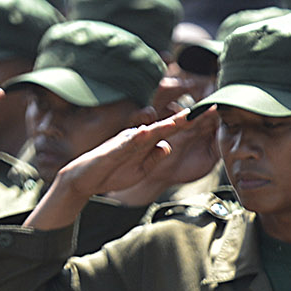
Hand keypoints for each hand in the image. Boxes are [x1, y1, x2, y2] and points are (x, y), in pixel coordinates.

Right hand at [24, 109, 197, 228]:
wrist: (84, 179)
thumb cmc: (113, 172)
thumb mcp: (141, 169)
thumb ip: (154, 157)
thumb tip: (168, 146)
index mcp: (145, 143)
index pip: (169, 132)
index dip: (187, 125)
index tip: (206, 118)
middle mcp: (136, 137)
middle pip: (163, 127)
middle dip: (182, 119)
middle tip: (202, 111)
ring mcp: (124, 142)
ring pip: (147, 132)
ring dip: (164, 125)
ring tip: (181, 119)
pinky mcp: (112, 150)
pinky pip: (126, 143)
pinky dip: (137, 138)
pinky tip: (147, 132)